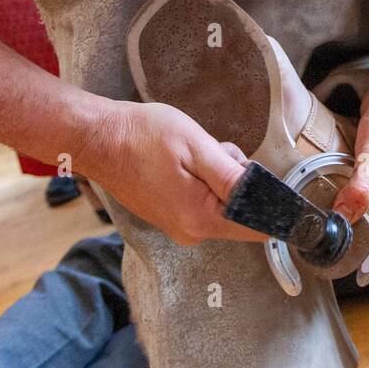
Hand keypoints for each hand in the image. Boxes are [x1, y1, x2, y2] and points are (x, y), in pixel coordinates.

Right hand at [76, 100, 265, 245]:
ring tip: (196, 153)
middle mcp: (191, 231)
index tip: (267, 176)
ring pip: (224, 203)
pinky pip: (205, 201)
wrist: (96, 138)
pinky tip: (186, 161)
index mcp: (201, 219)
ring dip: (221, 177)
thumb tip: (265, 197)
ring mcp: (180, 226)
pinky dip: (205, 181)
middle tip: (217, 152)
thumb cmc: (142, 136)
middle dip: (240, 180)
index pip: (258, 226)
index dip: (272, 203)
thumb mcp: (197, 147)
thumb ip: (232, 177)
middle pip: (243, 212)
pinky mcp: (171, 216)